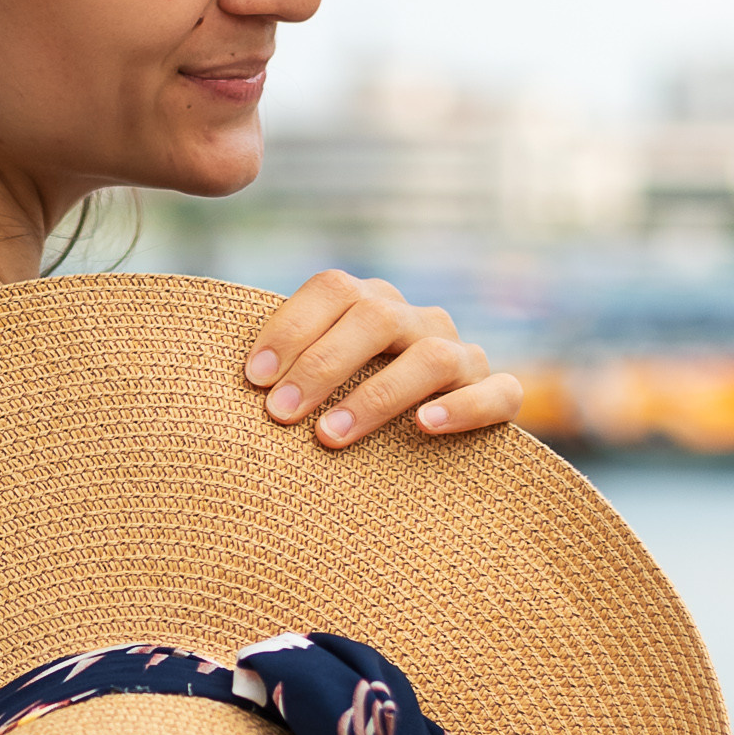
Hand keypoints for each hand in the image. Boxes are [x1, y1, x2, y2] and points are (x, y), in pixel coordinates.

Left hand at [242, 270, 522, 446]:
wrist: (428, 447)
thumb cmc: (346, 414)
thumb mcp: (317, 384)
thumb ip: (286, 371)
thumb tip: (235, 383)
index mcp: (370, 303)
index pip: (333, 288)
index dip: (290, 326)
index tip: (254, 377)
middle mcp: (417, 320)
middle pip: (374, 318)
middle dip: (321, 366)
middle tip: (279, 415)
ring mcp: (461, 355)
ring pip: (428, 357)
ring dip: (375, 396)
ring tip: (331, 435)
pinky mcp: (498, 393)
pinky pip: (497, 392)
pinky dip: (462, 408)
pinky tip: (425, 426)